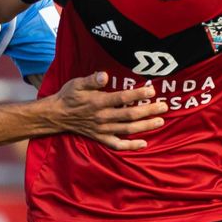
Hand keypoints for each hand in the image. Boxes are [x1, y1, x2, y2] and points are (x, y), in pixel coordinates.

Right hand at [50, 73, 165, 150]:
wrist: (57, 115)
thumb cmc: (69, 96)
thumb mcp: (77, 84)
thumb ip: (91, 80)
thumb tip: (104, 75)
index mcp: (98, 102)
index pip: (122, 98)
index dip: (138, 95)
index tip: (152, 91)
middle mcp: (102, 117)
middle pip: (129, 115)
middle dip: (148, 111)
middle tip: (164, 107)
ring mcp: (102, 129)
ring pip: (127, 129)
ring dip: (145, 126)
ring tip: (160, 121)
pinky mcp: (101, 138)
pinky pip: (117, 144)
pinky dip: (131, 146)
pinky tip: (144, 143)